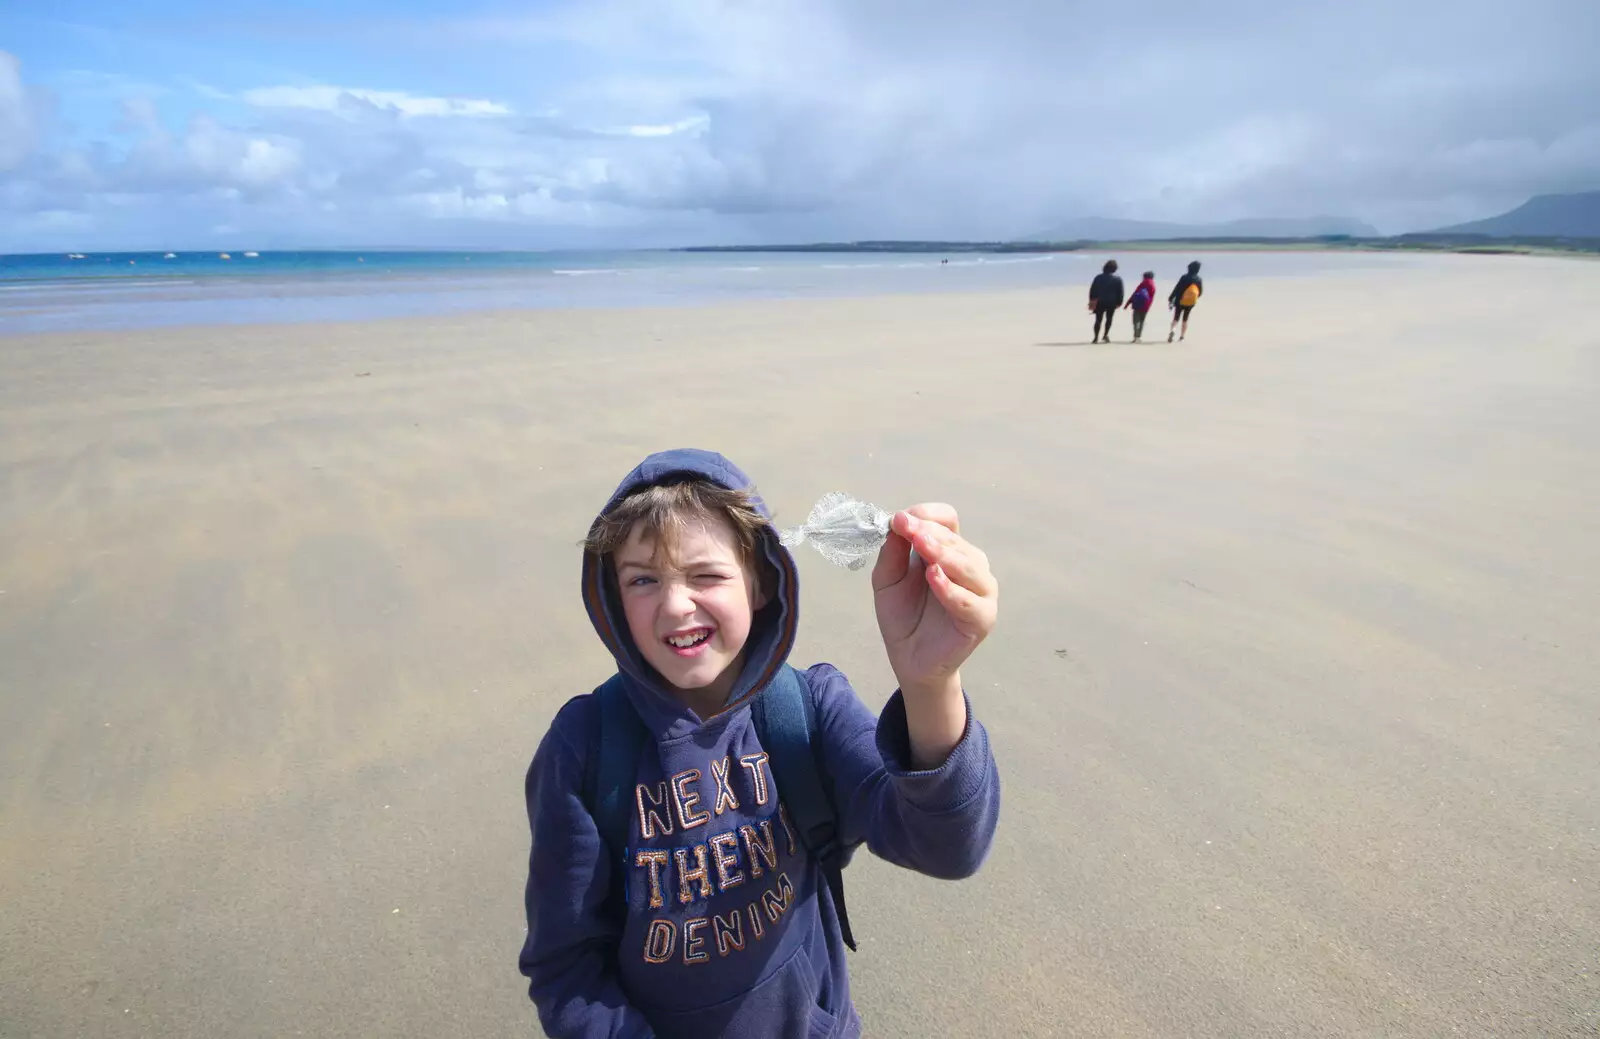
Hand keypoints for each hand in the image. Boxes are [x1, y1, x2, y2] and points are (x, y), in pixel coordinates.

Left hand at [872, 504, 998, 692]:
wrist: (908, 658)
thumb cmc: (902, 616)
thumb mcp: (887, 579)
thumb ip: (893, 552)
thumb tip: (898, 521)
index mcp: (949, 551)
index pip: (947, 521)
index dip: (926, 516)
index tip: (900, 520)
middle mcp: (971, 566)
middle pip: (956, 540)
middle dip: (929, 532)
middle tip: (906, 529)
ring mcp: (981, 592)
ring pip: (969, 566)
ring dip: (944, 554)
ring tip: (922, 546)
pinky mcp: (982, 619)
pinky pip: (970, 601)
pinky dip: (952, 588)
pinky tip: (934, 577)